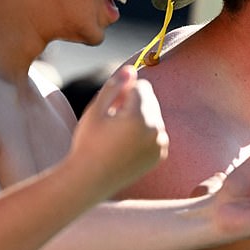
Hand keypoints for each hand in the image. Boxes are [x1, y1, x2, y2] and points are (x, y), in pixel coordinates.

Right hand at [69, 65, 168, 196]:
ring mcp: (160, 144)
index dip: (123, 92)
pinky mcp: (160, 155)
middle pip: (150, 99)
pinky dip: (145, 134)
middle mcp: (156, 130)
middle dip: (134, 104)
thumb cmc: (88, 142)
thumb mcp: (96, 110)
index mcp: (140, 116)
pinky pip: (156, 132)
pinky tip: (126, 146)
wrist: (89, 180)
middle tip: (112, 122)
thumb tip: (131, 69)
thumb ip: (114, 86)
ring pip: (154, 116)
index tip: (110, 107)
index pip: (142, 86)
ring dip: (140, 118)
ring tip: (118, 135)